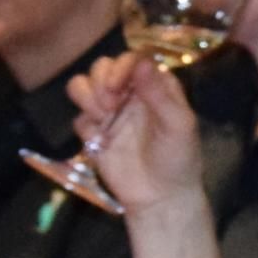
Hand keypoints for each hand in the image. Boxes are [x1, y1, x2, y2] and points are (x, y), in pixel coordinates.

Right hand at [76, 54, 206, 216]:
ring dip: (86, 95)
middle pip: (102, 67)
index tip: (116, 85)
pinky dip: (85, 124)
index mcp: (155, 86)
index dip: (121, 65)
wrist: (161, 197)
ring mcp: (110, 112)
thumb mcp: (179, 125)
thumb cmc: (179, 158)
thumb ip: (160, 94)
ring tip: (103, 116)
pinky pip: (78, 118)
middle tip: (111, 105)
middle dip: (101, 80)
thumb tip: (142, 62)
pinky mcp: (94, 133)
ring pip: (83, 85)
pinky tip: (101, 141)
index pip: (133, 59)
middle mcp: (130, 94)